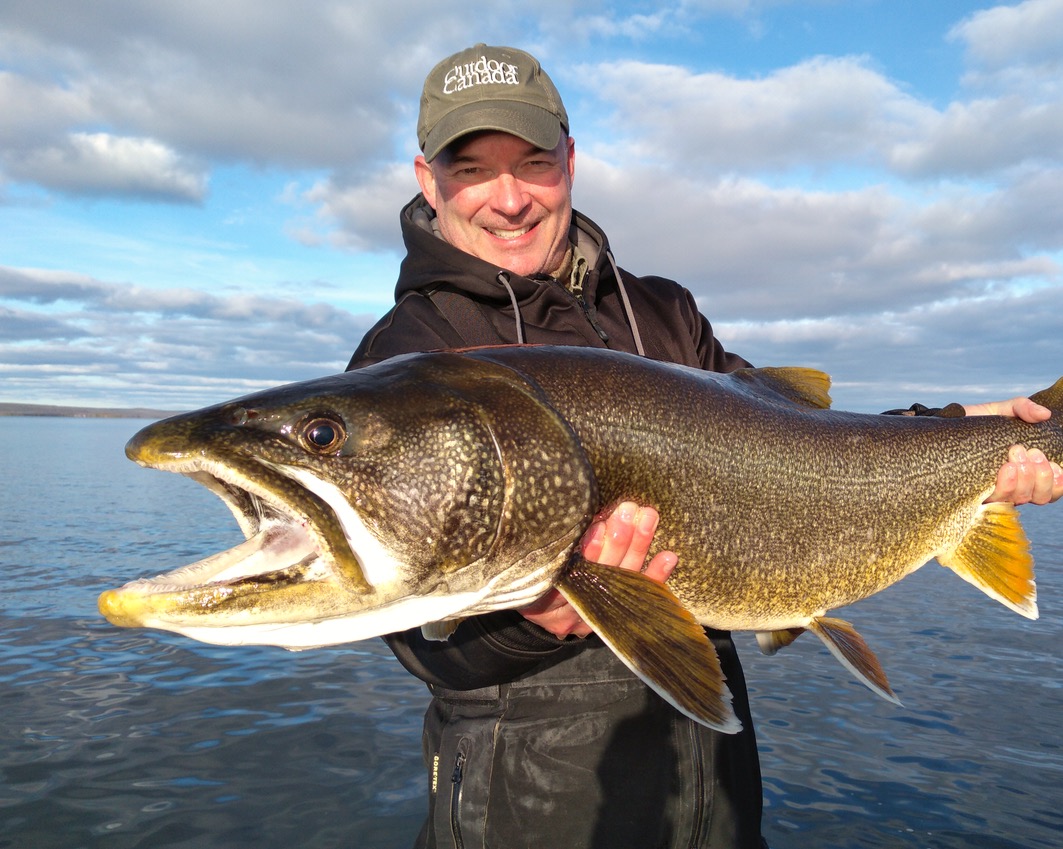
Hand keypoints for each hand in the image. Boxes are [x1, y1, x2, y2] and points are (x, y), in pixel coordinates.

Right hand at [519, 501, 677, 638]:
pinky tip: (669, 557)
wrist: (539, 611)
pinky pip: (640, 598)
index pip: (571, 574)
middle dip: (618, 541)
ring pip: (623, 583)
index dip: (589, 551)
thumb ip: (548, 547)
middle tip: (628, 511)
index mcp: (545, 599)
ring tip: (648, 518)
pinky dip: (655, 576)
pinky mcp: (617, 617)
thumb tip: (576, 511)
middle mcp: (573, 612)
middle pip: (602, 577)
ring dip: (639, 547)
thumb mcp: (531, 566)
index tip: (600, 525)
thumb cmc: (533, 575)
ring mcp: (597, 616)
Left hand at [963, 397, 1062, 504]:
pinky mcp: (973, 494)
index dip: (1058, 483)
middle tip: (1031, 453)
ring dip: (1024, 479)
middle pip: (1040, 497)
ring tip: (1015, 455)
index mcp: (1025, 472)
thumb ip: (1023, 409)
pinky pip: (995, 500)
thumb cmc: (975, 422)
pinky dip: (1006, 485)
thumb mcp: (1001, 411)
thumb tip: (1044, 414)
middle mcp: (1012, 486)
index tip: (1054, 464)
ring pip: (1019, 499)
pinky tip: (1005, 469)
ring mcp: (992, 491)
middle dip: (1041, 476)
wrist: (944, 426)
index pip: (1051, 489)